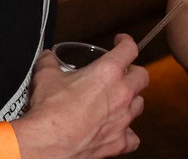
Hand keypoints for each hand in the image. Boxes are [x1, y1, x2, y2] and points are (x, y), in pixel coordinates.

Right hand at [17, 34, 148, 157]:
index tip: (121, 42)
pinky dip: (127, 133)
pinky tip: (118, 131)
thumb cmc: (51, 111)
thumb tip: (47, 58)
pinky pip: (132, 137)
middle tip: (123, 73)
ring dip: (132, 100)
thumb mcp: (46, 78)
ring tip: (120, 100)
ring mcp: (123, 119)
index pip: (129, 49)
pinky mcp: (119, 142)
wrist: (49, 144)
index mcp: (108, 72)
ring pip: (139, 105)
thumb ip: (49, 63)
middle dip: (134, 72)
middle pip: (142, 77)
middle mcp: (122, 94)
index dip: (126, 42)